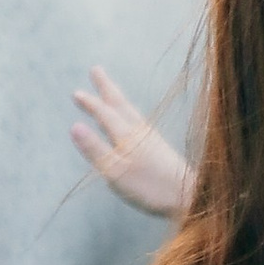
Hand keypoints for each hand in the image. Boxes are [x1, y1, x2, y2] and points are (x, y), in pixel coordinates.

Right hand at [71, 62, 194, 221]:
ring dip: (117, 97)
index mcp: (126, 137)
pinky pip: (138, 119)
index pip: (104, 114)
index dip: (90, 104)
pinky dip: (129, 111)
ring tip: (110, 89)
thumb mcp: (115, 171)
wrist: (189, 195)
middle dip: (106, 88)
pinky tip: (132, 117)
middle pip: (120, 104)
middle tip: (96, 70)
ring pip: (130, 110)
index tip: (76, 93)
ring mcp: (151, 138)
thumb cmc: (149, 187)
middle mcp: (139, 131)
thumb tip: (74, 126)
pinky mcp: (159, 146)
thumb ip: (95, 149)